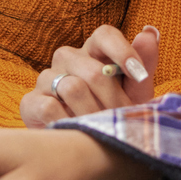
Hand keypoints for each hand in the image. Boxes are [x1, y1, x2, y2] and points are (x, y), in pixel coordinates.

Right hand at [21, 24, 159, 127]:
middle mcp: (68, 59)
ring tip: (101, 128)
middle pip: (93, 70)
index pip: (104, 34)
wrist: (83, 147)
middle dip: (113, 100)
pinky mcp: (31, 101)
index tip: (139, 75)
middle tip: (122, 120)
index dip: (122, 51)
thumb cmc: (112, 114)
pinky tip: (75, 131)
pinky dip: (68, 123)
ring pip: (73, 88)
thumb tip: (150, 32)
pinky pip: (49, 107)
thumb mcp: (135, 93)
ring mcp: (47, 78)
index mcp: (94, 52)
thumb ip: (144, 64)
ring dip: (93, 114)